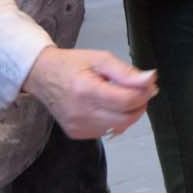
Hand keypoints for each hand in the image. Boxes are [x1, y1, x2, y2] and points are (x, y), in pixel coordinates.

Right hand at [23, 47, 155, 139]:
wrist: (42, 76)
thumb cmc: (72, 64)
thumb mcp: (101, 59)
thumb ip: (126, 72)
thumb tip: (150, 80)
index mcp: (86, 90)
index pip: (126, 101)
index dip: (144, 93)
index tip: (149, 83)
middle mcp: (81, 113)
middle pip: (126, 118)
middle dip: (140, 104)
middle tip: (139, 90)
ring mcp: (78, 127)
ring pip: (119, 126)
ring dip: (128, 112)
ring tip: (120, 95)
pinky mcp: (77, 134)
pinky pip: (107, 130)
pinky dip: (115, 119)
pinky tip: (107, 106)